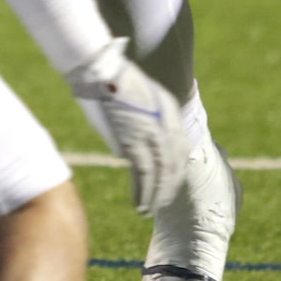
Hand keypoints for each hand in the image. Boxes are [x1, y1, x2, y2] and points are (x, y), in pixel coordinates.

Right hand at [67, 39, 188, 214]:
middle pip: (174, 166)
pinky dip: (143, 193)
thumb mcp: (137, 97)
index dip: (175, 171)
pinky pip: (144, 176)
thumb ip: (141, 122)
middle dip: (168, 188)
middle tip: (159, 204)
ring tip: (147, 211)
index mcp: (170, 112)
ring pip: (162, 175)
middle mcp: (167, 126)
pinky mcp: (135, 143)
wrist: (101, 70)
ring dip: (156, 196)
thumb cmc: (109, 81)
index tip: (168, 184)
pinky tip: (139, 205)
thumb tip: (126, 151)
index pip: (180, 150)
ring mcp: (153, 136)